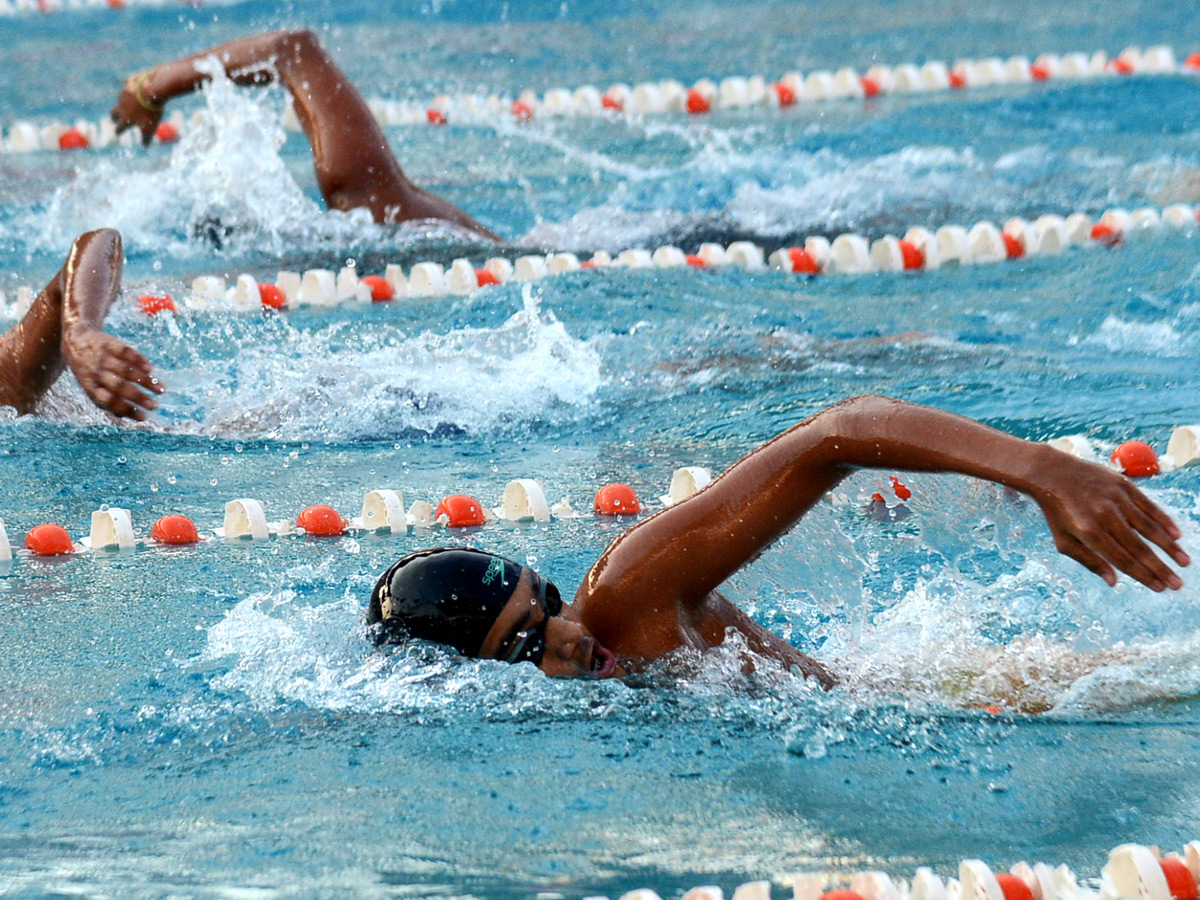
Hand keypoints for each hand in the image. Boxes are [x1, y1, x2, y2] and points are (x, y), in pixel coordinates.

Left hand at [62, 326, 163, 419]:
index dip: (126, 409)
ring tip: (161, 389)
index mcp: (91, 387)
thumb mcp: (90, 387)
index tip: (144, 416)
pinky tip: (151, 369)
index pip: (109, 400)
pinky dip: (139, 360)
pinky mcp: (110, 344)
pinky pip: (126, 352)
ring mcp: (103, 358)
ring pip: (126, 370)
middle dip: (138, 397)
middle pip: (119, 386)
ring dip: (145, 381)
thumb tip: (127, 416)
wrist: (74, 342)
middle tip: (154, 405)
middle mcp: (96, 373)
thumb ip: (105, 401)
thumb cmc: (88, 371)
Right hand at [110, 73, 162, 146]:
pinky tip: (137, 88)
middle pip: (114, 112)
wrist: (151, 89)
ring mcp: (124, 94)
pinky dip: (132, 88)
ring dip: (123, 102)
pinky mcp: (128, 83)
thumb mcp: (150, 128)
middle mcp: (121, 106)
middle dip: (114, 116)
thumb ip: (146, 138)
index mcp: (126, 118)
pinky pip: (129, 85)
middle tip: (114, 118)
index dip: (119, 131)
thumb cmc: (151, 112)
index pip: (119, 128)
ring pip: (121, 99)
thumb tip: (145, 146)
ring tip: (128, 103)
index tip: (117, 133)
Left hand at [1031, 449, 1189, 590]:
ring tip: (1185, 562)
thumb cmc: (1057, 512)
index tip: (1160, 588)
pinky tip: (1176, 536)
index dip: (1142, 575)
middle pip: (1138, 547)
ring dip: (1169, 546)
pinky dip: (1163, 521)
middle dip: (1160, 568)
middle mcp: (1105, 515)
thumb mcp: (1064, 540)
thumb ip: (1089, 561)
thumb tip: (1113, 582)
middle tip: (1178, 585)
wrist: (1051, 473)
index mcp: (1089, 532)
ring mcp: (1115, 499)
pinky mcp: (1123, 485)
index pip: (1122, 559)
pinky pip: (1148, 506)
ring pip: (1148, 527)